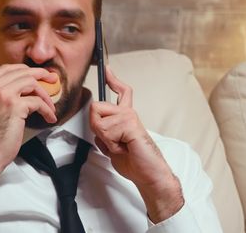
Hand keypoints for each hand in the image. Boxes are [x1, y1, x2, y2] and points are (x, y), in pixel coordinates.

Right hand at [0, 64, 57, 212]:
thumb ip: (2, 95)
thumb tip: (26, 87)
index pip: (8, 68)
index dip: (26, 69)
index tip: (38, 74)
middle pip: (23, 73)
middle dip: (41, 75)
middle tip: (52, 79)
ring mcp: (3, 95)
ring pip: (32, 83)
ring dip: (46, 95)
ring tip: (51, 106)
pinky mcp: (15, 106)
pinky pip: (38, 102)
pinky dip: (48, 110)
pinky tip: (49, 117)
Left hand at [89, 67, 183, 222]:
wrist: (150, 175)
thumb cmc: (135, 162)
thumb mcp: (113, 147)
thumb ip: (104, 135)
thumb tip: (96, 129)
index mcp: (126, 116)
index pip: (121, 92)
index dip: (113, 79)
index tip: (108, 69)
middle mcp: (129, 113)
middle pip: (96, 108)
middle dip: (96, 127)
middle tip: (112, 142)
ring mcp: (130, 117)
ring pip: (98, 120)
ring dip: (105, 139)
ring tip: (120, 147)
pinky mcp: (130, 124)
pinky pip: (106, 129)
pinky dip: (111, 143)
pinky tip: (124, 147)